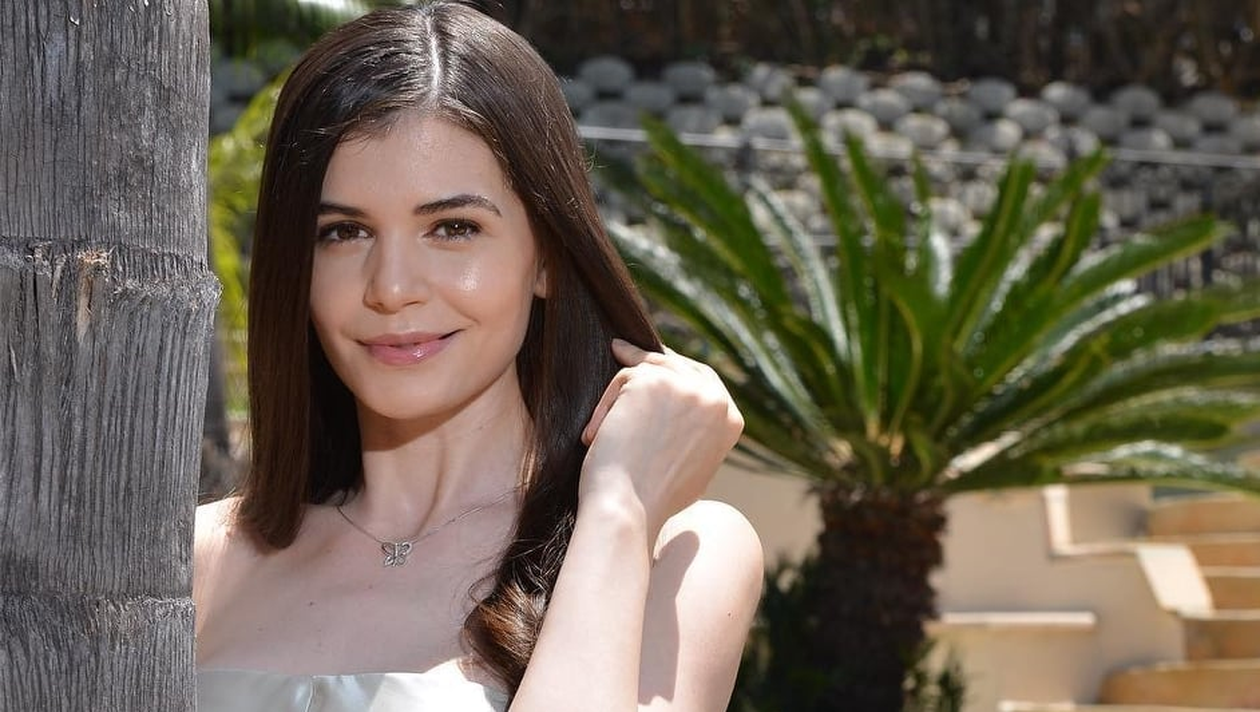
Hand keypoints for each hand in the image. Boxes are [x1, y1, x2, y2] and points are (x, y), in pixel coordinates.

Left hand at [578, 339, 743, 541]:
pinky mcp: (654, 381)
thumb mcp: (695, 465)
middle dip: (648, 360)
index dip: (677, 372)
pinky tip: (595, 435)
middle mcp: (715, 399)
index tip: (654, 366)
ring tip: (601, 431)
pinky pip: (623, 379)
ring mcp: (686, 387)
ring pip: (646, 369)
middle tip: (622, 351)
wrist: (629, 508)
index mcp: (732, 420)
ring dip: (619, 396)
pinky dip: (604, 407)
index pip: (705, 381)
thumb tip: (681, 416)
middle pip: (678, 364)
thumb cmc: (653, 497)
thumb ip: (697, 433)